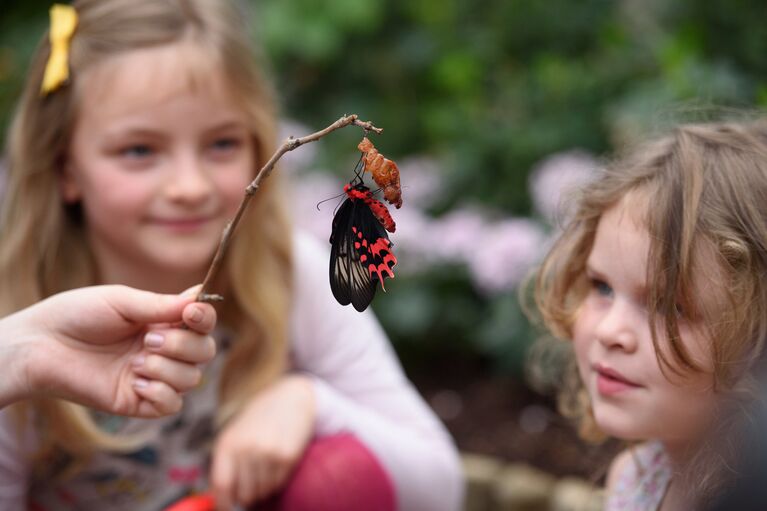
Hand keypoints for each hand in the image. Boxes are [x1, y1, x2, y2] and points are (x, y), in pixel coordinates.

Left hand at [2, 285, 215, 415]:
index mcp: (163, 322)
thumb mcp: (122, 301)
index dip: (204, 318)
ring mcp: (153, 377)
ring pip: (192, 379)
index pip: (203, 323)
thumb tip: (198, 298)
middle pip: (205, 352)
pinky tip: (137, 381)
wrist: (41, 346)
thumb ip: (160, 305)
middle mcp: (165, 350)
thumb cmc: (77, 315)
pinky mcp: (139, 402)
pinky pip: (172, 405)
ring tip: (135, 360)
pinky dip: (161, 392)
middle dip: (184, 345)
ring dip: (167, 368)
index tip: (190, 313)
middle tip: (148, 339)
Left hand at [211, 374, 315, 509]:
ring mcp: (268, 453)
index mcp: (228, 443)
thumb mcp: (236, 435)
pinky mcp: (288, 456)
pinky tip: (277, 462)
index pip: (222, 486)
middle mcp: (247, 448)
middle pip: (244, 494)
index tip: (227, 507)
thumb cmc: (260, 419)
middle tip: (251, 485)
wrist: (291, 397)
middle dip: (246, 496)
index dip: (223, 503)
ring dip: (263, 488)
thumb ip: (226, 465)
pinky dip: (277, 480)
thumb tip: (221, 499)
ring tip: (265, 466)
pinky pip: (278, 484)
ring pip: (262, 492)